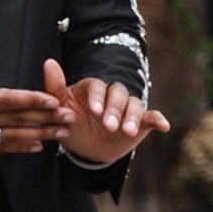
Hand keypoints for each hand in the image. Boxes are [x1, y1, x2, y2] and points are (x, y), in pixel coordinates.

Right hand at [0, 23, 74, 152]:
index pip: (3, 100)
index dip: (29, 100)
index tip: (51, 99)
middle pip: (14, 121)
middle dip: (44, 119)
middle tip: (69, 117)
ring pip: (10, 137)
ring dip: (38, 135)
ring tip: (61, 132)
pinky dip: (18, 147)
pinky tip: (36, 146)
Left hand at [43, 58, 170, 165]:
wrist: (85, 149)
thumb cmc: (71, 123)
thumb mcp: (61, 109)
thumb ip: (55, 88)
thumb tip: (48, 62)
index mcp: (93, 89)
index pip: (98, 86)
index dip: (98, 97)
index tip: (95, 110)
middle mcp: (112, 95)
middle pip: (118, 94)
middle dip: (115, 109)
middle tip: (109, 125)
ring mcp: (127, 108)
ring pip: (134, 105)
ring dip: (132, 117)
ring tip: (127, 131)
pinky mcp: (139, 122)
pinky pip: (150, 118)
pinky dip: (158, 120)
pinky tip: (164, 125)